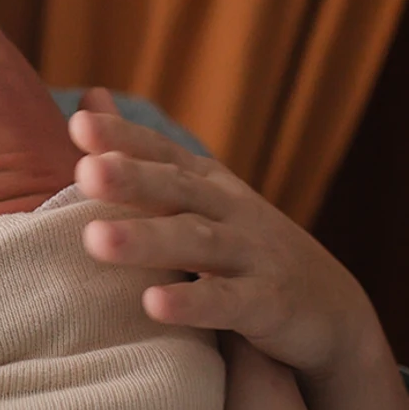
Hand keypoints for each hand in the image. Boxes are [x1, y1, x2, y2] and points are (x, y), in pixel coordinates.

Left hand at [70, 88, 405, 409]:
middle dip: (131, 179)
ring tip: (95, 241)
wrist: (330, 310)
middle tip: (85, 173)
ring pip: (197, 242)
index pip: (161, 151)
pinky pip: (229, 302)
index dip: (123, 137)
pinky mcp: (270, 304)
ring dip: (147, 241)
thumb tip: (88, 99)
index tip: (79, 124)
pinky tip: (154, 304)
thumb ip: (140, 154)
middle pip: (176, 189)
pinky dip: (193, 303)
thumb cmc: (239, 246)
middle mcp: (228, 208)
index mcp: (204, 181)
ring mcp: (253, 253)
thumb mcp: (195, 194)